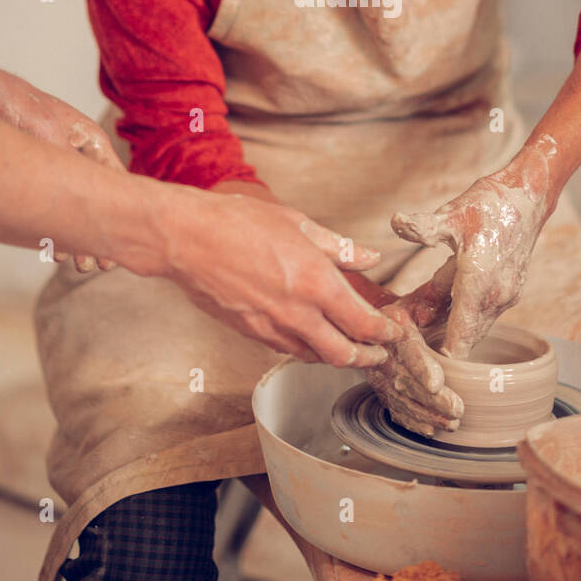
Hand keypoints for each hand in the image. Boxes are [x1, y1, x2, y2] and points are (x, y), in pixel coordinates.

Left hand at [0, 35, 123, 272]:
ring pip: (71, 207)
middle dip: (97, 234)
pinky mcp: (31, 173)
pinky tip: (51, 247)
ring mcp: (54, 164)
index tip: (121, 244)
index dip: (120, 214)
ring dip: (74, 236)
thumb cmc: (12, 100)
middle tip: (99, 266)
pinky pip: (49, 206)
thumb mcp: (46, 132)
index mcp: (89, 140)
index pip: (115, 182)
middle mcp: (75, 154)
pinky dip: (51, 227)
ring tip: (78, 265)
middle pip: (95, 200)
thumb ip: (66, 162)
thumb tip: (83, 195)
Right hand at [159, 188, 404, 367]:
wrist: (186, 238)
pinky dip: (306, 349)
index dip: (384, 335)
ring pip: (314, 357)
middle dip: (367, 358)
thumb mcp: (297, 224)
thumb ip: (338, 247)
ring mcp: (271, 327)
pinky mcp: (249, 332)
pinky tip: (310, 338)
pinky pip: (286, 349)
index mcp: (316, 283)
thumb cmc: (238, 222)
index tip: (394, 333)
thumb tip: (370, 256)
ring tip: (348, 348)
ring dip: (336, 357)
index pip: (362, 324)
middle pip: (343, 355)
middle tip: (378, 355)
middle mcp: (297, 313)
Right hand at [360, 260, 464, 436]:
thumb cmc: (412, 307)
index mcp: (390, 320)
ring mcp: (375, 371)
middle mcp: (378, 348)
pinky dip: (411, 421)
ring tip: (451, 423)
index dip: (420, 366)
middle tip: (456, 410)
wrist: (380, 321)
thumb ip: (441, 289)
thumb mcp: (425, 294)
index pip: (406, 346)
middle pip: (403, 378)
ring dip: (425, 414)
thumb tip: (461, 275)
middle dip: (431, 399)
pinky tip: (429, 429)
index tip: (437, 382)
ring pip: (399, 397)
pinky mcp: (378, 388)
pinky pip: (392, 408)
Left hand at [391, 141, 557, 358]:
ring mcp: (506, 296)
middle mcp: (496, 297)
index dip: (435, 355)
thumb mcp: (451, 215)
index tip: (412, 353)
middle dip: (436, 338)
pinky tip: (440, 293)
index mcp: (479, 284)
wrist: (528, 195)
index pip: (459, 342)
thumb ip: (423, 227)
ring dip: (449, 322)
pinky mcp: (510, 291)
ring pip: (474, 325)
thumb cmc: (490, 204)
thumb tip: (395, 222)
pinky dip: (462, 310)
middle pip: (464, 339)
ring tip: (417, 309)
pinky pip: (483, 311)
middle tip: (406, 329)